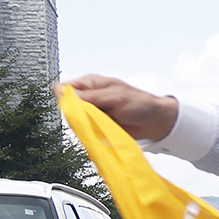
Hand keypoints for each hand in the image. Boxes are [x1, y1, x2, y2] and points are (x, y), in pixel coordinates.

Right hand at [59, 74, 178, 141]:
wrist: (155, 122)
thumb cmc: (139, 103)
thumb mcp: (114, 97)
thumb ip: (90, 97)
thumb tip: (63, 93)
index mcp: (90, 84)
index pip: (64, 88)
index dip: (64, 99)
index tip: (73, 108)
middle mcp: (88, 97)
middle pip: (67, 106)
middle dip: (76, 115)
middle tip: (92, 119)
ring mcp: (92, 112)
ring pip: (75, 120)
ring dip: (84, 126)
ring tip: (101, 125)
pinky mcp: (97, 125)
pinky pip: (86, 131)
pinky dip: (91, 134)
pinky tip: (101, 133)